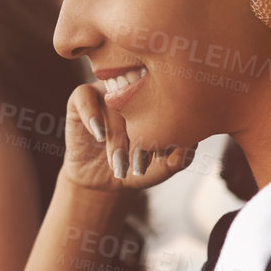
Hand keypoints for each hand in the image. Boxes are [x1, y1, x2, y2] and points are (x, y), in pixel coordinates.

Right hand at [60, 81, 194, 191]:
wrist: (102, 180)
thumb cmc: (138, 168)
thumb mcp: (162, 169)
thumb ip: (179, 159)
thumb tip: (190, 143)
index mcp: (155, 99)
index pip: (162, 98)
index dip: (162, 126)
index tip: (160, 156)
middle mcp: (131, 90)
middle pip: (137, 98)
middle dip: (138, 133)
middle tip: (138, 162)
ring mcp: (106, 91)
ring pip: (112, 103)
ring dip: (116, 135)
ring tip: (118, 162)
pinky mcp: (81, 98)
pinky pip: (84, 96)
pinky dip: (92, 116)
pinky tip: (99, 137)